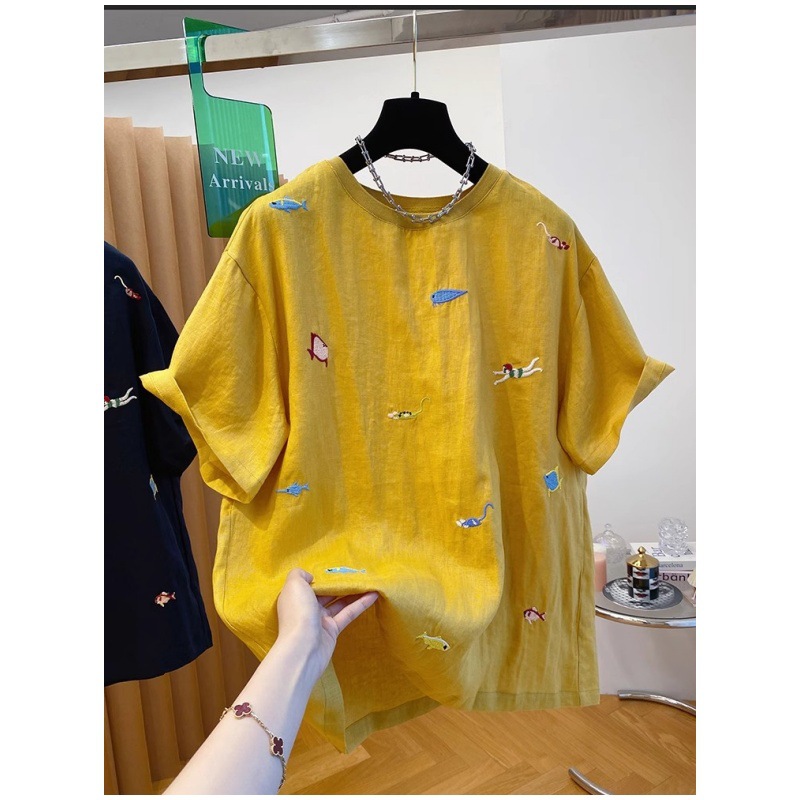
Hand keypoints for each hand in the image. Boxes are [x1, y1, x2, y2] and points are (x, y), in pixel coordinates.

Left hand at [275, 568, 378, 682]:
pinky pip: (348, 613)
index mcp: (296, 597)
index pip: (309, 584)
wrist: (303, 647)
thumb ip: (300, 574)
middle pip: (326, 593)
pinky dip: (361, 604)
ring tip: (368, 581)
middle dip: (339, 583)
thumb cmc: (298, 611)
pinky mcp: (333, 630)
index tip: (336, 568)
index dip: (322, 576)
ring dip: (353, 592)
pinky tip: (373, 595)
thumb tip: (310, 577)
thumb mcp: (294, 585)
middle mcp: (307, 608)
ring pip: (339, 602)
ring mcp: (320, 620)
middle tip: (356, 573)